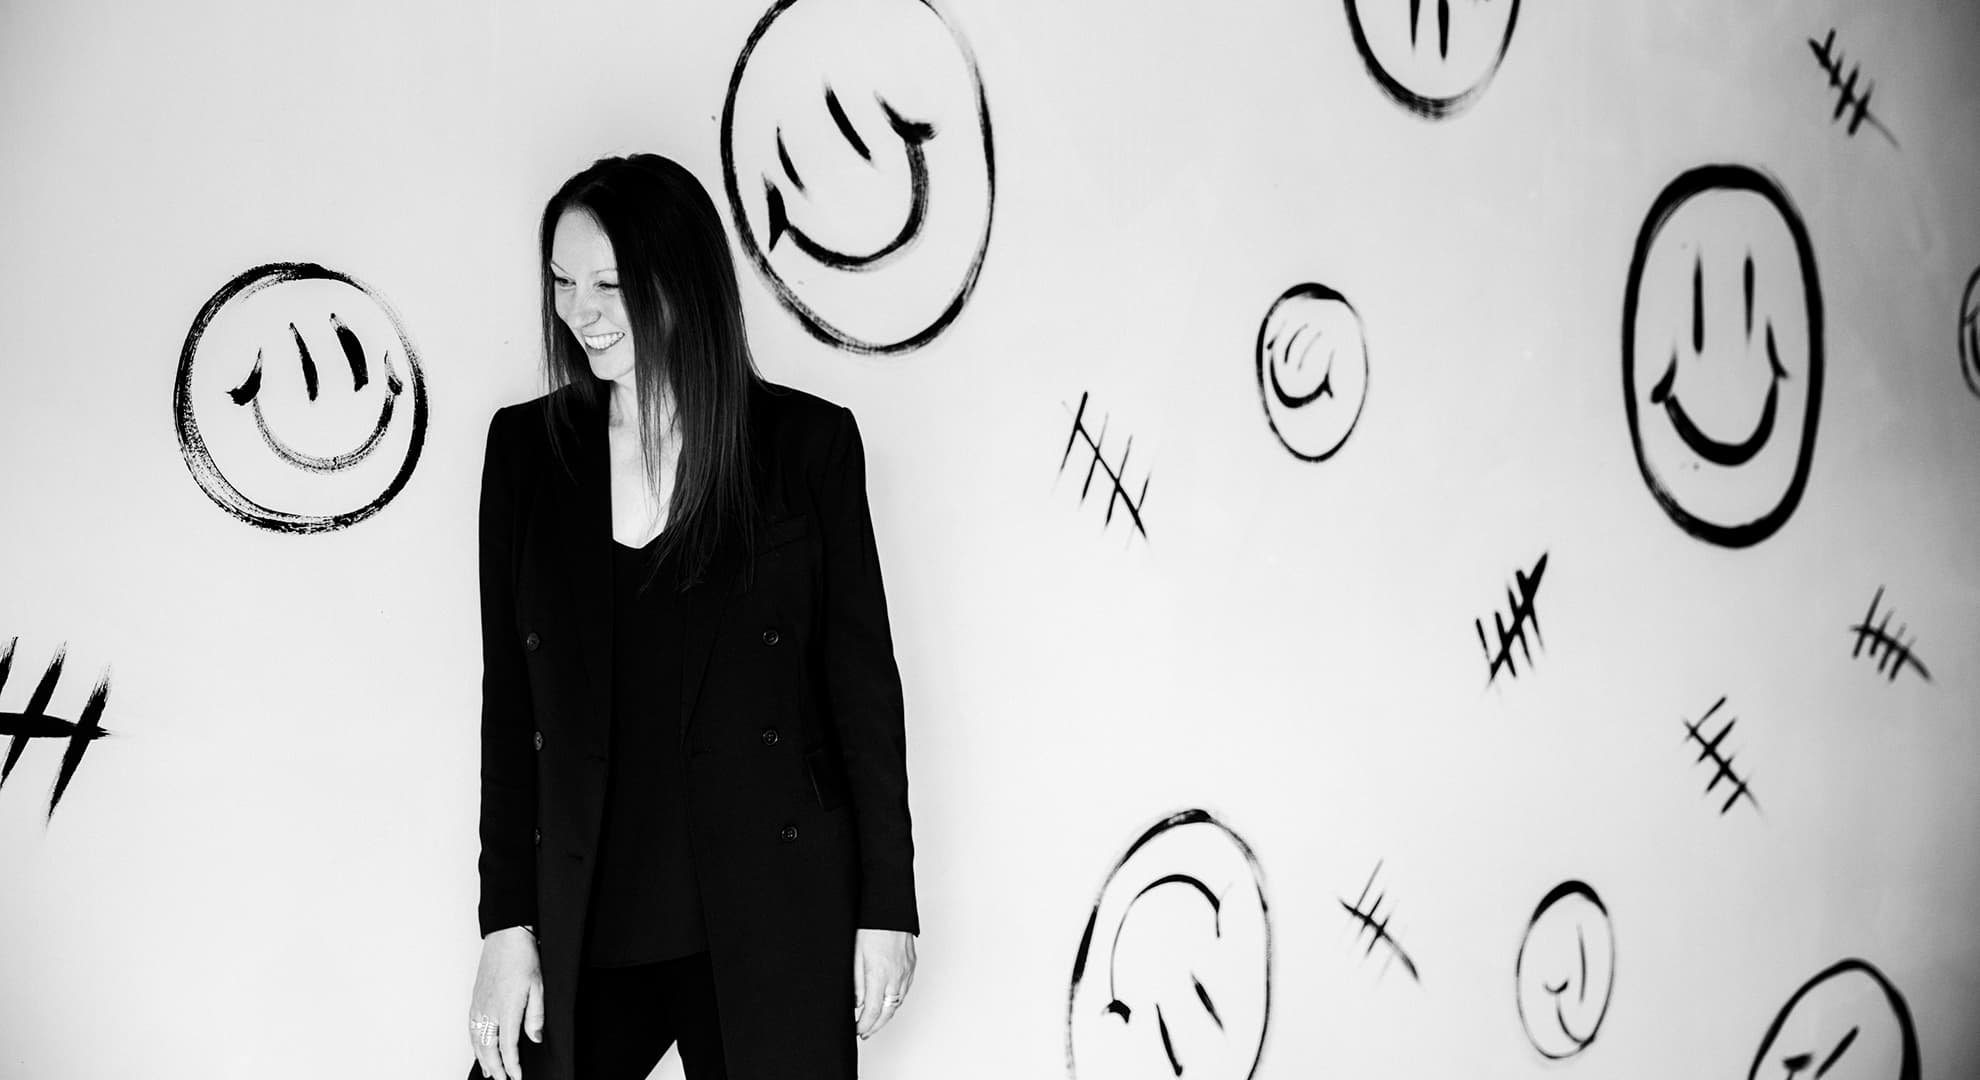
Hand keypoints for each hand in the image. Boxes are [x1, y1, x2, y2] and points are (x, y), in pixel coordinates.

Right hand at [469, 926, 544, 1078]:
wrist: (506, 937)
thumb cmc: (523, 958)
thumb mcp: (538, 986)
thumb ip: (535, 1015)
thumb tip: (534, 1038)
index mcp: (506, 1009)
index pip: (508, 1046)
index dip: (512, 1065)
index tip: (517, 1076)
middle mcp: (489, 1010)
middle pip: (488, 1048)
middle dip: (495, 1067)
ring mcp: (479, 1004)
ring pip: (476, 1040)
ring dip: (482, 1058)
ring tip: (489, 1072)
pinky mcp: (475, 999)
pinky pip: (471, 1028)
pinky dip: (474, 1043)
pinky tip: (478, 1048)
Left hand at [852, 927, 916, 1039]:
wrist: (890, 910)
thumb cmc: (871, 928)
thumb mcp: (856, 956)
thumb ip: (857, 983)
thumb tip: (857, 1004)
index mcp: (879, 976)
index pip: (873, 1012)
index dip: (864, 1025)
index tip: (857, 1030)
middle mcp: (896, 977)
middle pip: (888, 1012)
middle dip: (876, 1026)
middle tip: (865, 1032)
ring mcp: (906, 972)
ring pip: (898, 1003)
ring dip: (886, 1015)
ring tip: (875, 1021)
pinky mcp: (911, 966)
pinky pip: (904, 990)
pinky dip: (896, 1001)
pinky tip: (888, 1001)